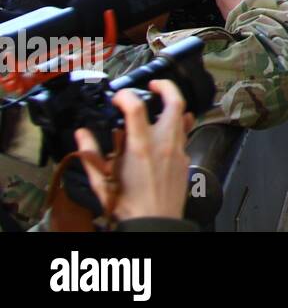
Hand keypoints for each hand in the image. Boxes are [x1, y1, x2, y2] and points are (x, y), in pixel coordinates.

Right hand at [73, 79, 194, 221]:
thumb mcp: (101, 181)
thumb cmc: (128, 205)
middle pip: (175, 102)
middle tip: (154, 85)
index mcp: (141, 147)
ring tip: (159, 104)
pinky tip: (168, 128)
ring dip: (172, 106)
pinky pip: (185, 134)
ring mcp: (179, 150)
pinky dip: (178, 125)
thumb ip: (90, 154)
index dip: (126, 95)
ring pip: (183, 116)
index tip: (118, 97)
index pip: (137, 107)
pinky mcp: (185, 159)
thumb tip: (82, 135)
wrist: (155, 222)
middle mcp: (164, 144)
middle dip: (166, 87)